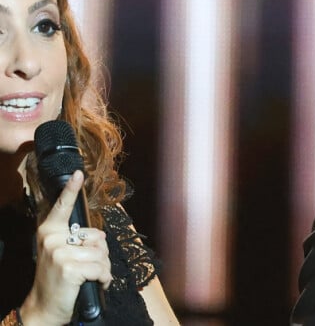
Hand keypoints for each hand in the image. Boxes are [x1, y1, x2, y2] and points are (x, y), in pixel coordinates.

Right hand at [19, 170, 111, 325]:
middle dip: (101, 254)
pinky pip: (101, 268)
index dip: (71, 189)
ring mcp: (60, 253)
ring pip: (102, 253)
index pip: (62, 207)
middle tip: (87, 267)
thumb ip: (79, 239)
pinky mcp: (69, 268)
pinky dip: (104, 278)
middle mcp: (53, 239)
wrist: (44, 308)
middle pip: (97, 237)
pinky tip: (96, 284)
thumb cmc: (58, 278)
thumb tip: (100, 237)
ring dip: (103, 268)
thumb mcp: (62, 253)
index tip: (78, 173)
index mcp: (50, 231)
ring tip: (90, 277)